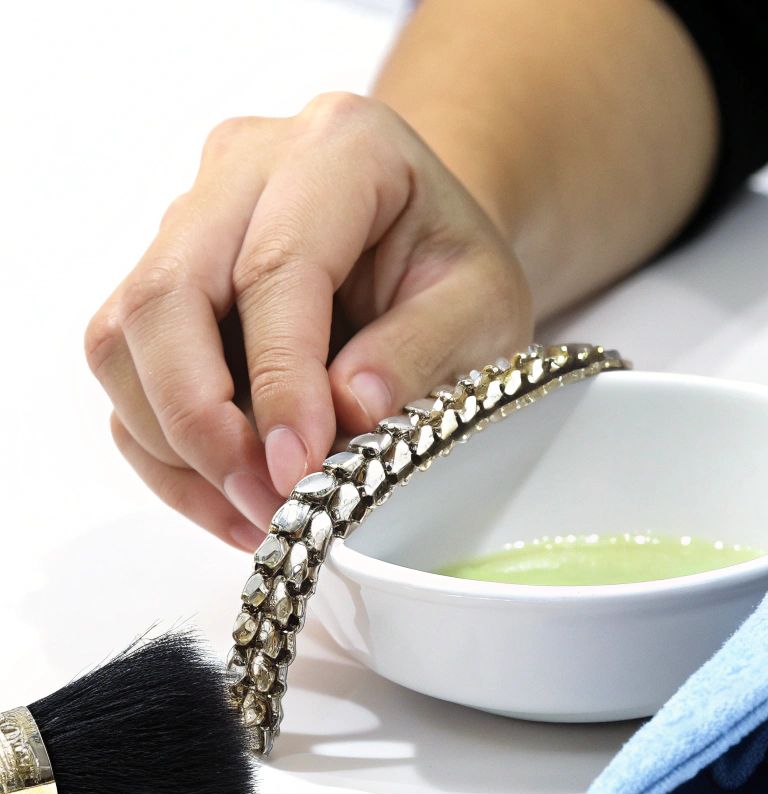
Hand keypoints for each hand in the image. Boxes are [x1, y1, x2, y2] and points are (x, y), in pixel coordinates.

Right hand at [85, 92, 531, 549]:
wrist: (434, 240)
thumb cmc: (460, 266)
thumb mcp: (486, 306)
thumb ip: (424, 350)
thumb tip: (349, 413)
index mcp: (339, 148)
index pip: (276, 268)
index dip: (279, 380)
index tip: (299, 468)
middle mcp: (242, 167)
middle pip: (164, 295)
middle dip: (202, 420)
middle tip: (267, 502)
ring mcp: (187, 219)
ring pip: (123, 339)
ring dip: (177, 445)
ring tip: (261, 514)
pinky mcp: (161, 281)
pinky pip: (128, 376)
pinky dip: (169, 453)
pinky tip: (235, 503)